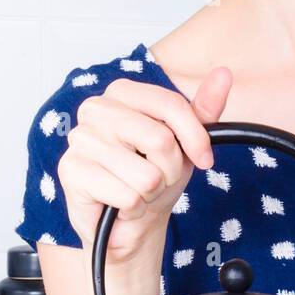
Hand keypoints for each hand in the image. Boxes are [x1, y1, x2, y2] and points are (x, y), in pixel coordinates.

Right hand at [58, 65, 233, 262]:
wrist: (129, 220)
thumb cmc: (154, 175)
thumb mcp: (186, 141)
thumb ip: (204, 109)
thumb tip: (223, 74)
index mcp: (122, 92)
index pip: (170, 105)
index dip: (196, 137)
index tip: (204, 158)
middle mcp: (95, 109)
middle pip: (160, 140)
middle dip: (170, 170)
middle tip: (158, 177)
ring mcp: (79, 139)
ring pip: (147, 175)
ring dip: (151, 192)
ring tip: (137, 190)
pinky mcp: (71, 172)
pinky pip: (128, 197)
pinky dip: (134, 208)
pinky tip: (120, 204)